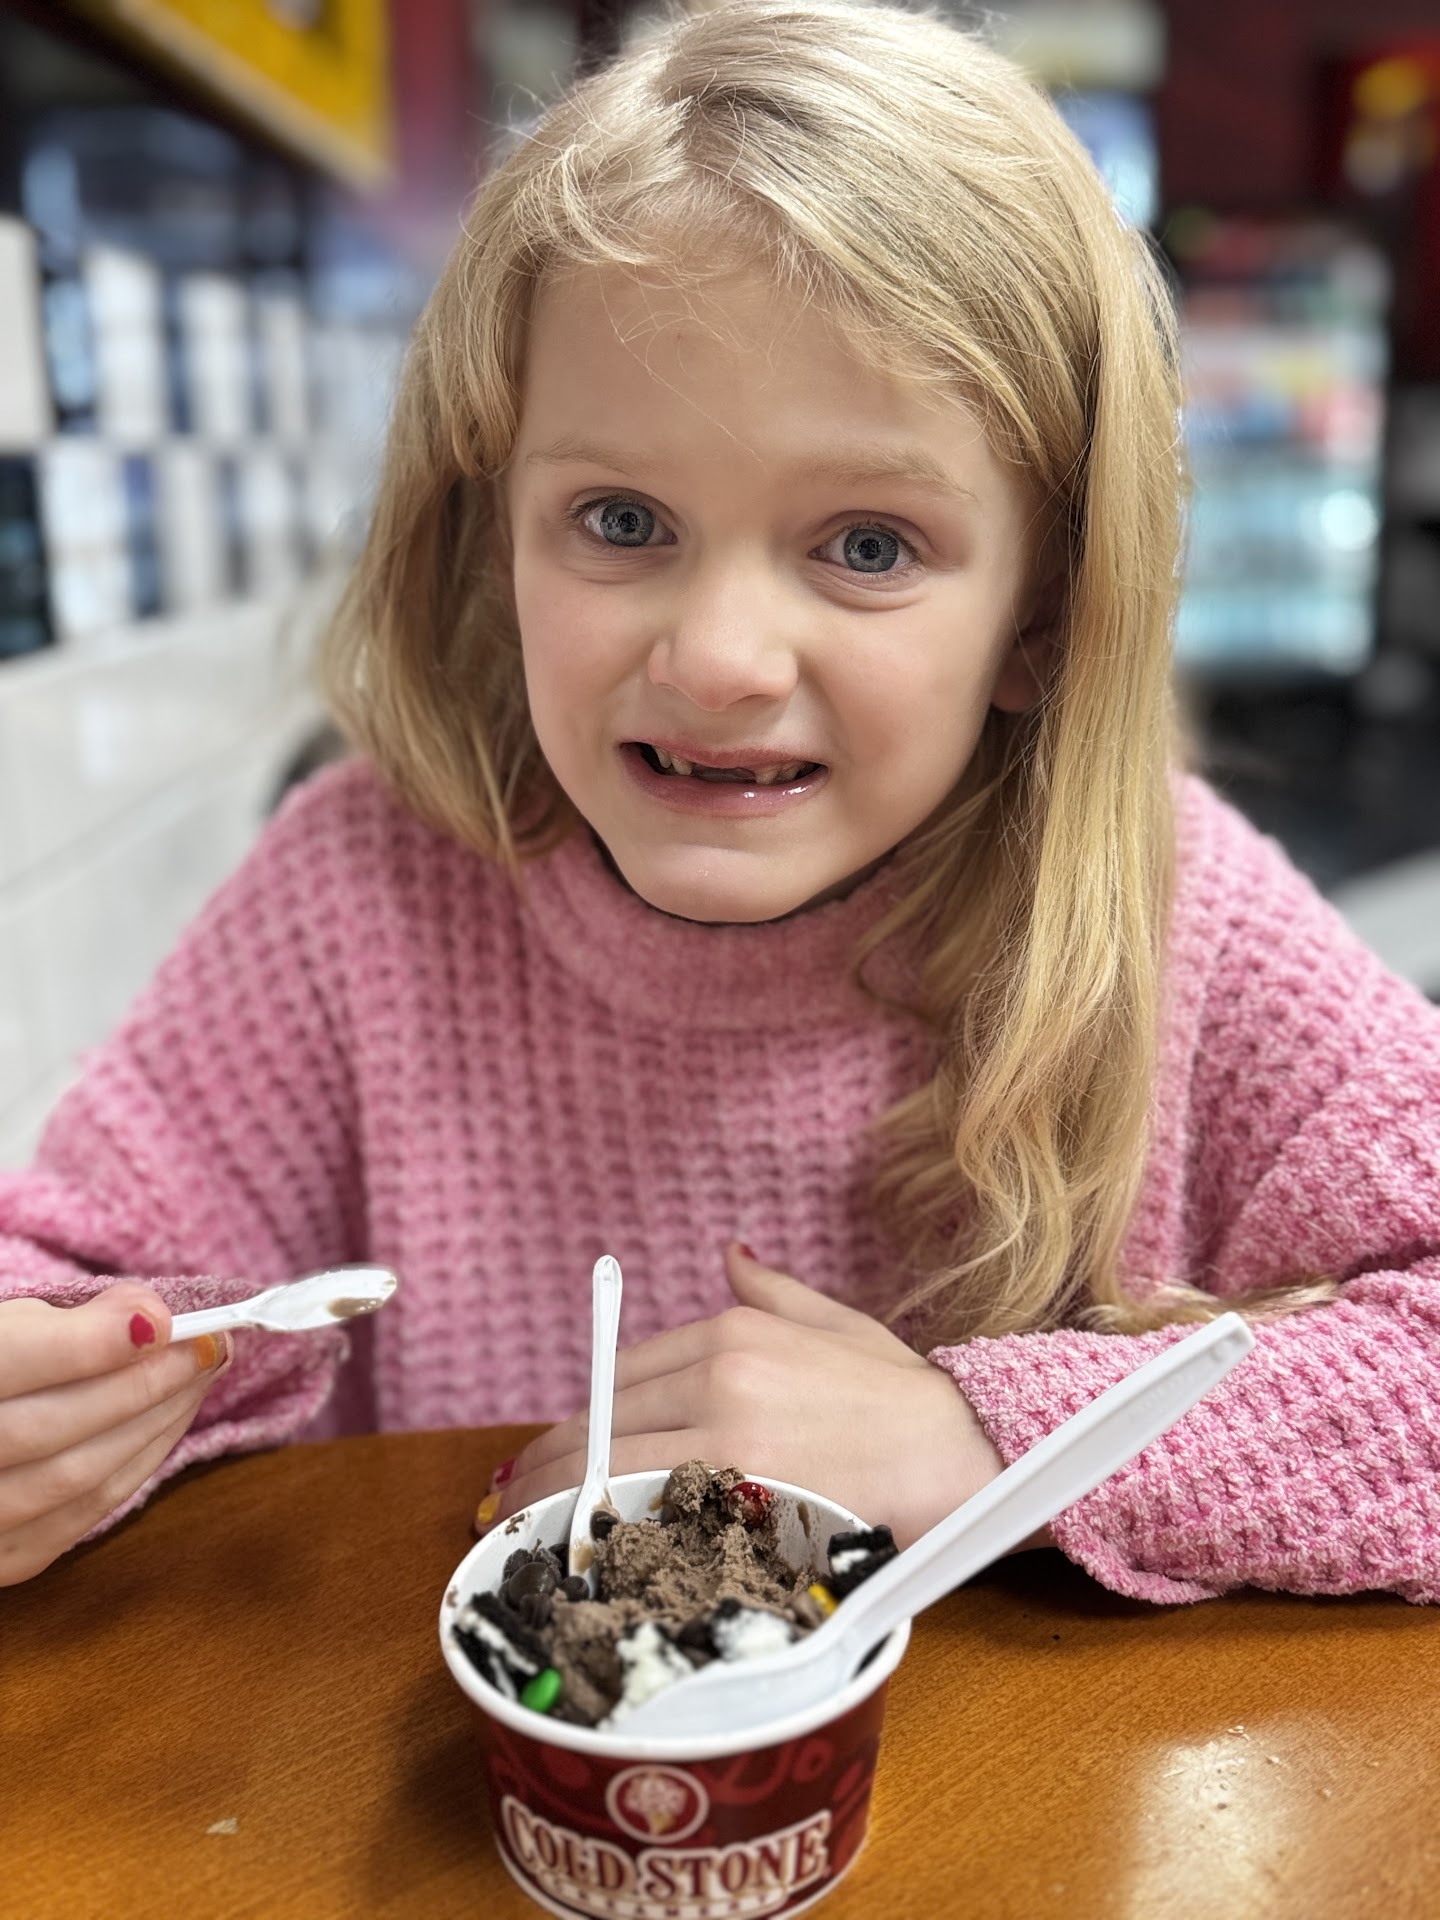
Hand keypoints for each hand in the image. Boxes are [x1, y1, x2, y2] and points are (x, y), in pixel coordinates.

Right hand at [0, 1284, 231, 1585]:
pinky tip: (169, 1422)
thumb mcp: (8, 1332)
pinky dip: (137, 1463)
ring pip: (78, 1478)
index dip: (92, 1343)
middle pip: (54, 1427)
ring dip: (157, 1423)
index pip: (11, 1364)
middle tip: (210, 1346)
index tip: (164, 1321)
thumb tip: (151, 1317)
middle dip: (147, 1382)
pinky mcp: (2, 1561)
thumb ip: (68, 1324)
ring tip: (202, 1377)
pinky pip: (83, 1515)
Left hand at [492, 1244, 1005, 1547]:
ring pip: (610, 1480)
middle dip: (542, 1474)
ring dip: (554, 1513)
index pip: (616, 1380)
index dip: (570, 1425)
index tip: (541, 1457)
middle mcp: (719, 1383)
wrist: (965, 1452)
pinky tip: (583, 1565)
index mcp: (731, 1334)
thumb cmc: (900, 1394)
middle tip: (506, 1509)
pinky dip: (608, 1547)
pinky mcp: (744, 1508)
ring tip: (521, 1540)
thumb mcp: (833, 1322)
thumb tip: (728, 1252)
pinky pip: (652, 1528)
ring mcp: (728, 1448)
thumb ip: (770, 1288)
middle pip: (598, 1431)